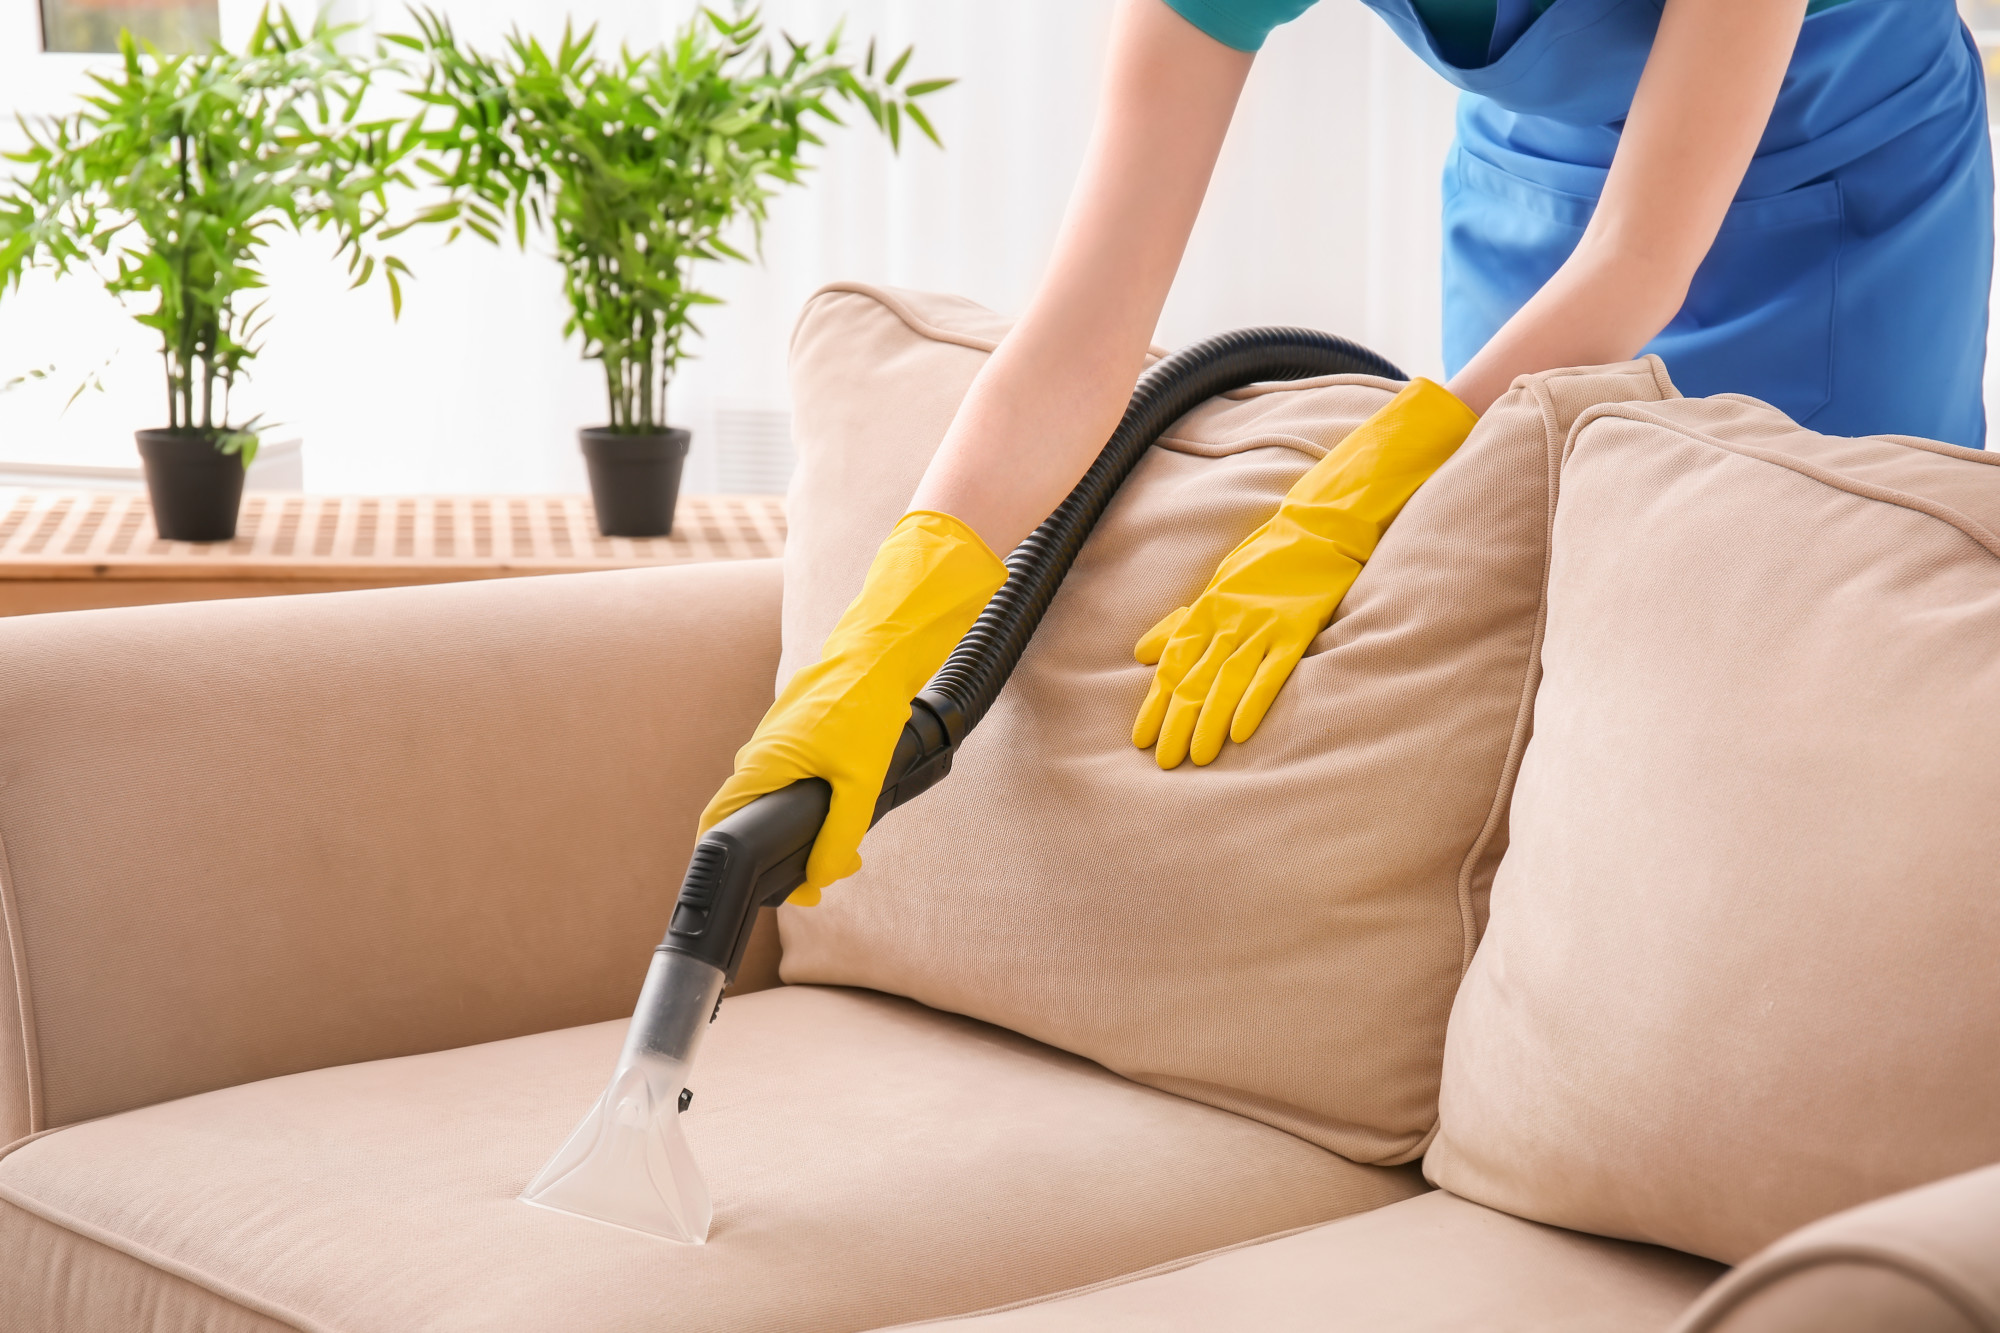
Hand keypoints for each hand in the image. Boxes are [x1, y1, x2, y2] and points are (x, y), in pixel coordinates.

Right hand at [699, 511, 1005, 900]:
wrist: (875, 657)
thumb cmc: (863, 710)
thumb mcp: (858, 783)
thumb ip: (839, 836)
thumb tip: (821, 877)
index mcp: (760, 767)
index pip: (717, 825)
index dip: (726, 862)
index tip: (755, 889)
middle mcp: (757, 756)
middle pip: (748, 818)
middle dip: (779, 857)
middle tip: (816, 885)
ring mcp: (774, 743)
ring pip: (773, 798)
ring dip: (798, 831)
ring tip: (839, 856)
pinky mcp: (793, 735)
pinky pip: (787, 778)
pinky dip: (807, 803)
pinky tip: (841, 813)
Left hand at [1132, 378, 1476, 768]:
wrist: (1318, 529)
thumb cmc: (1266, 562)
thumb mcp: (1216, 589)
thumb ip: (1180, 625)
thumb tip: (1141, 653)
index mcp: (1206, 609)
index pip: (1172, 664)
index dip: (1155, 703)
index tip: (1141, 738)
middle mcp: (1227, 619)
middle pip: (1194, 678)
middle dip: (1176, 722)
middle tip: (1164, 761)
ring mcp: (1261, 624)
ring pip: (1226, 680)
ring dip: (1208, 721)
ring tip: (1198, 757)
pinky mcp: (1296, 629)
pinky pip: (1270, 672)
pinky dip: (1252, 702)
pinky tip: (1238, 731)